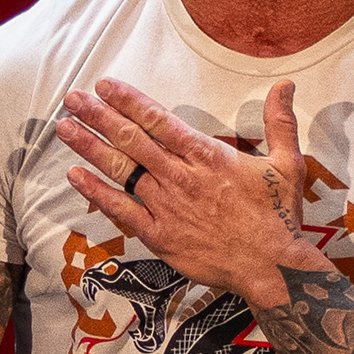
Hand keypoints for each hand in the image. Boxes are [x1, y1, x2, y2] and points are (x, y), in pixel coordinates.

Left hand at [56, 78, 329, 308]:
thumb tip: (286, 84)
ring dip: (90, 147)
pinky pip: (121, 210)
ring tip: (65, 128)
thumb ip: (279, 122)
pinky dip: (96, 193)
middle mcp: (180, 177)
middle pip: (131, 140)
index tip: (105, 86)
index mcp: (207, 155)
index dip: (129, 101)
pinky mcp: (160, 235)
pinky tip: (75, 176)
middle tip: (73, 98)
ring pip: (121, 170)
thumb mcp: (288, 163)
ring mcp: (166, 206)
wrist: (272, 268)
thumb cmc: (278, 218)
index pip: (159, 120)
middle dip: (99, 116)